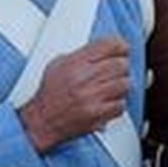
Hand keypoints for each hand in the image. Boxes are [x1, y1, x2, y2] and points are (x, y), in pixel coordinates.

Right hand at [18, 38, 129, 153]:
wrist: (43, 120)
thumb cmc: (50, 94)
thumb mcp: (58, 64)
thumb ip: (81, 55)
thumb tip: (104, 49)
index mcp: (74, 63)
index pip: (107, 46)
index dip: (120, 46)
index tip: (123, 49)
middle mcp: (83, 79)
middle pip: (120, 64)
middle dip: (122, 66)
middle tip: (118, 70)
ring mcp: (91, 97)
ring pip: (124, 84)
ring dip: (121, 85)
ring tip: (112, 87)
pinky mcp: (97, 114)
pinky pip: (121, 104)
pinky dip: (118, 103)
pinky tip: (108, 102)